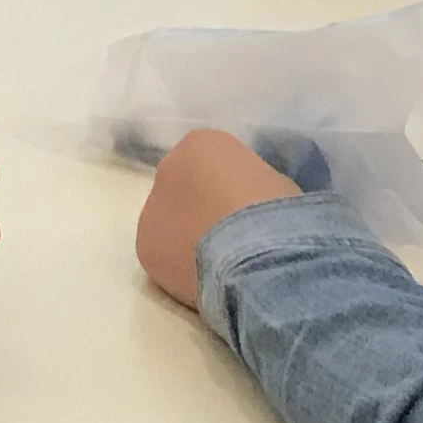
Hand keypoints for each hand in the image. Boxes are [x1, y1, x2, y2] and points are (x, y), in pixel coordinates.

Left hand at [132, 129, 310, 310]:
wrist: (255, 253)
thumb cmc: (277, 212)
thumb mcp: (276, 184)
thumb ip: (251, 185)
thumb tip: (248, 205)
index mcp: (203, 143)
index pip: (210, 161)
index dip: (229, 188)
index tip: (247, 209)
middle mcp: (168, 168)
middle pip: (183, 189)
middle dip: (201, 209)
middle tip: (229, 238)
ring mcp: (152, 207)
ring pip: (168, 222)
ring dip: (187, 237)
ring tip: (218, 264)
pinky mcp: (145, 247)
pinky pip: (164, 255)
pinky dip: (179, 266)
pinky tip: (205, 279)